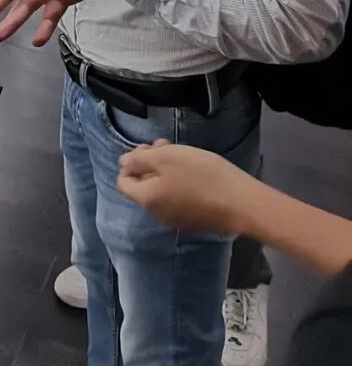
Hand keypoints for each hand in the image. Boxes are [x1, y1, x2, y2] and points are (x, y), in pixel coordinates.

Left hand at [117, 142, 258, 235]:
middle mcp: (157, 214)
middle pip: (143, 186)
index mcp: (146, 199)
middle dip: (150, 162)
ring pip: (161, 191)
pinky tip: (195, 171)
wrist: (242, 204)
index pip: (123, 183)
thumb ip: (139, 160)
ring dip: (165, 170)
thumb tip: (123, 163)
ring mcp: (177, 220)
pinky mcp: (195, 221)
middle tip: (166, 144)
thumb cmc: (201, 176)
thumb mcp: (166, 158)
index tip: (148, 148)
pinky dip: (180, 183)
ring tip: (182, 153)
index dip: (130, 163)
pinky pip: (178, 199)